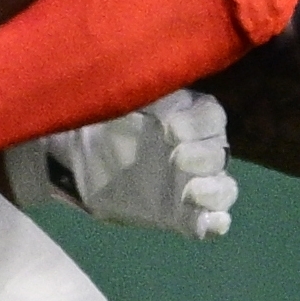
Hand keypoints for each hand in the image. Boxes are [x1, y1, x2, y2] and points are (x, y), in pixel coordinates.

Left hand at [6, 90, 239, 239]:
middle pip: (219, 151)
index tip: (169, 128)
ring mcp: (190, 183)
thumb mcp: (115, 100)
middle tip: (175, 157)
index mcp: (185, 117)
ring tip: (190, 190)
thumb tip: (148, 78)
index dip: (199, 123)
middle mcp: (195, 149)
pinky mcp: (180, 214)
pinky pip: (209, 221)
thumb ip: (138, 92)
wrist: (75, 163)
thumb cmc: (99, 123)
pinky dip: (213, 223)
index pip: (211, 116)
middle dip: (203, 154)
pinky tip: (207, 222)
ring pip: (224, 187)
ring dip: (215, 189)